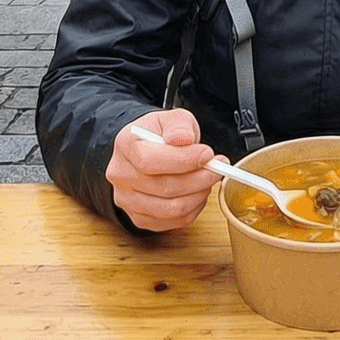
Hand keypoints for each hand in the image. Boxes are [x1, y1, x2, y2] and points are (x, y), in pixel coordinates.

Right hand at [107, 109, 221, 231]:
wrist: (145, 151)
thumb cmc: (159, 135)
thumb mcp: (171, 118)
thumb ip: (179, 125)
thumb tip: (184, 139)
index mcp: (125, 145)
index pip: (150, 160)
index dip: (184, 160)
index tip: (207, 154)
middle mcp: (121, 175)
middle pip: (164, 187)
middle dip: (200, 178)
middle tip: (217, 168)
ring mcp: (127, 200)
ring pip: (172, 208)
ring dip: (199, 194)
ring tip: (208, 179)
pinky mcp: (140, 218)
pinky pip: (174, 221)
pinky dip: (194, 208)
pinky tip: (198, 192)